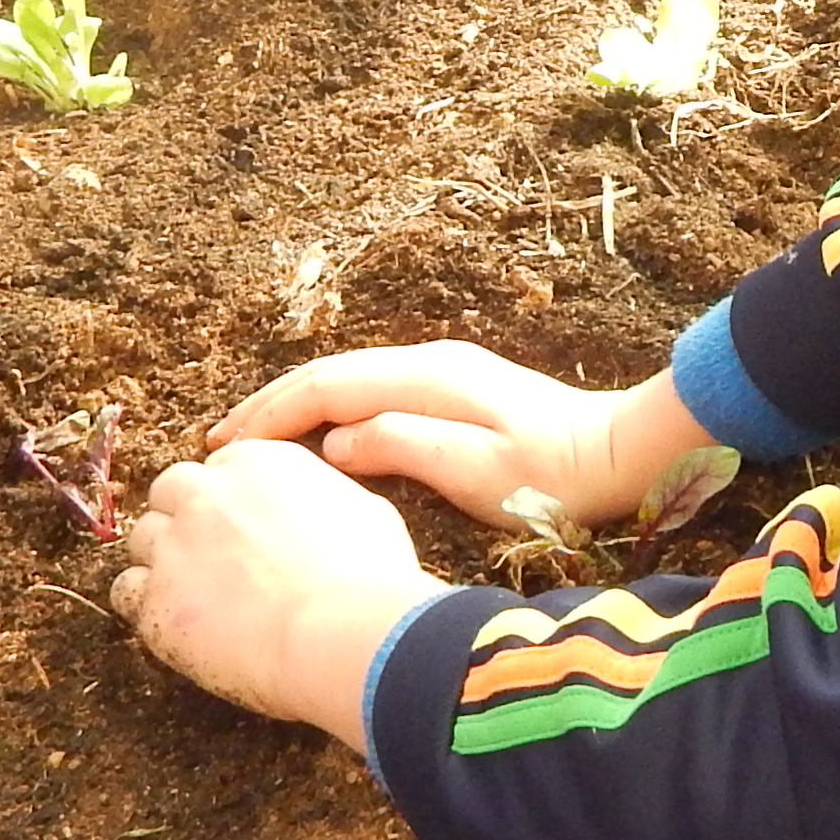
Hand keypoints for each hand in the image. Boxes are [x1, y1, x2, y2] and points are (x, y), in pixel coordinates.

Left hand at [111, 439, 419, 749]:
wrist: (340, 633)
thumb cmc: (369, 577)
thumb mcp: (364, 509)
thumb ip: (322, 497)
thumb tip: (317, 508)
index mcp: (257, 462)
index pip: (219, 467)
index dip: (229, 499)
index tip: (243, 527)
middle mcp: (206, 493)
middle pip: (170, 491)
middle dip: (184, 518)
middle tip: (212, 557)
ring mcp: (173, 545)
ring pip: (142, 539)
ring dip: (162, 561)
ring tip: (196, 595)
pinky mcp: (154, 600)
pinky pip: (127, 593)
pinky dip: (146, 606)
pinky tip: (179, 624)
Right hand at [208, 343, 713, 531]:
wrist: (621, 455)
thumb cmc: (554, 476)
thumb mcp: (476, 471)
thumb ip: (402, 446)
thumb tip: (335, 440)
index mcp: (427, 377)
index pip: (327, 387)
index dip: (270, 414)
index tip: (224, 444)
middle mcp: (429, 363)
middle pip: (329, 375)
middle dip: (270, 405)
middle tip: (218, 442)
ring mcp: (443, 373)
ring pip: (348, 382)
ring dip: (297, 407)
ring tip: (253, 440)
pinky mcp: (455, 391)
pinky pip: (371, 393)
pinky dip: (330, 411)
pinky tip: (317, 438)